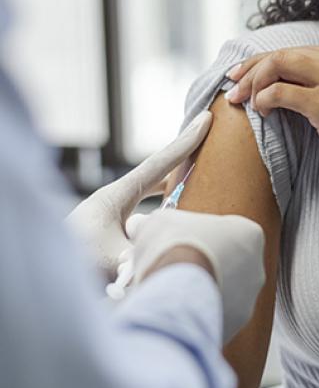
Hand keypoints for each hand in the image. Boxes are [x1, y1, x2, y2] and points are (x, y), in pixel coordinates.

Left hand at [66, 111, 212, 277]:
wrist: (44, 269)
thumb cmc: (75, 263)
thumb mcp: (115, 259)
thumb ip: (150, 254)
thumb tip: (174, 249)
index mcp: (117, 195)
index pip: (160, 162)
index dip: (186, 141)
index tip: (205, 118)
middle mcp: (116, 198)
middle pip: (158, 168)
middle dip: (182, 155)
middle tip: (204, 138)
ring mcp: (112, 212)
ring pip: (151, 188)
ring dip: (173, 181)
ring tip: (194, 178)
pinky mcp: (110, 228)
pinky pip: (145, 208)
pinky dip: (161, 205)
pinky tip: (171, 215)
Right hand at [127, 209, 265, 343]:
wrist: (175, 294)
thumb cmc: (174, 248)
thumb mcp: (159, 221)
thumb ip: (154, 222)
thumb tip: (138, 225)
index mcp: (249, 234)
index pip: (224, 230)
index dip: (195, 234)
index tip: (176, 240)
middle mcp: (256, 267)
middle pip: (224, 262)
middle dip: (198, 263)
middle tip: (170, 265)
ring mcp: (248, 299)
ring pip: (219, 291)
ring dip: (197, 289)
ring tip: (167, 289)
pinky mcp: (234, 325)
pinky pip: (212, 315)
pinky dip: (195, 313)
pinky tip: (174, 309)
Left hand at [224, 44, 318, 190]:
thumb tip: (279, 81)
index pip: (292, 50)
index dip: (260, 61)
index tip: (240, 76)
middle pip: (280, 54)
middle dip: (250, 71)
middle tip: (233, 91)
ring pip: (277, 67)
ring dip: (253, 84)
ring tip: (243, 102)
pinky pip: (281, 93)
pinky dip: (264, 100)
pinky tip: (262, 112)